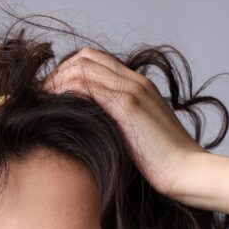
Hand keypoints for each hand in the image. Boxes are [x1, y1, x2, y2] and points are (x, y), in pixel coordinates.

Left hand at [40, 47, 205, 199]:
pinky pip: (87, 84)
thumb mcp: (140, 139)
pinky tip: (53, 107)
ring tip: (41, 101)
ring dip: (56, 81)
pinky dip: (65, 90)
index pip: (97, 61)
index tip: (53, 94)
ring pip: (82, 66)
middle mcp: (135, 81)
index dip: (70, 72)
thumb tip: (96, 135)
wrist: (187, 171)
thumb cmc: (166, 164)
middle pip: (86, 57)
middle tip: (41, 96)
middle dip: (58, 72)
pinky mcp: (126, 105)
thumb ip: (121, 127)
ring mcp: (131, 90)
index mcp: (139, 86)